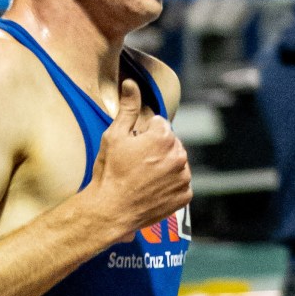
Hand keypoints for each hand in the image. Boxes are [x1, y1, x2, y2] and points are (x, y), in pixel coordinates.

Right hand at [88, 76, 192, 242]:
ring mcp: (183, 177)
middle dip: (156, 149)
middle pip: (170, 143)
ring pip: (176, 163)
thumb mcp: (114, 136)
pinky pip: (180, 184)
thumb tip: (131, 84)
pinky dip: (169, 185)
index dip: (143, 134)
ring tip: (143, 178)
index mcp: (164, 137)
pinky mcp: (184, 195)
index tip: (132, 148)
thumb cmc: (110, 173)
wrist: (110, 211)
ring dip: (164, 167)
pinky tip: (152, 189)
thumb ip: (128, 107)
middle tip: (136, 164)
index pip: (159, 125)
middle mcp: (179, 156)